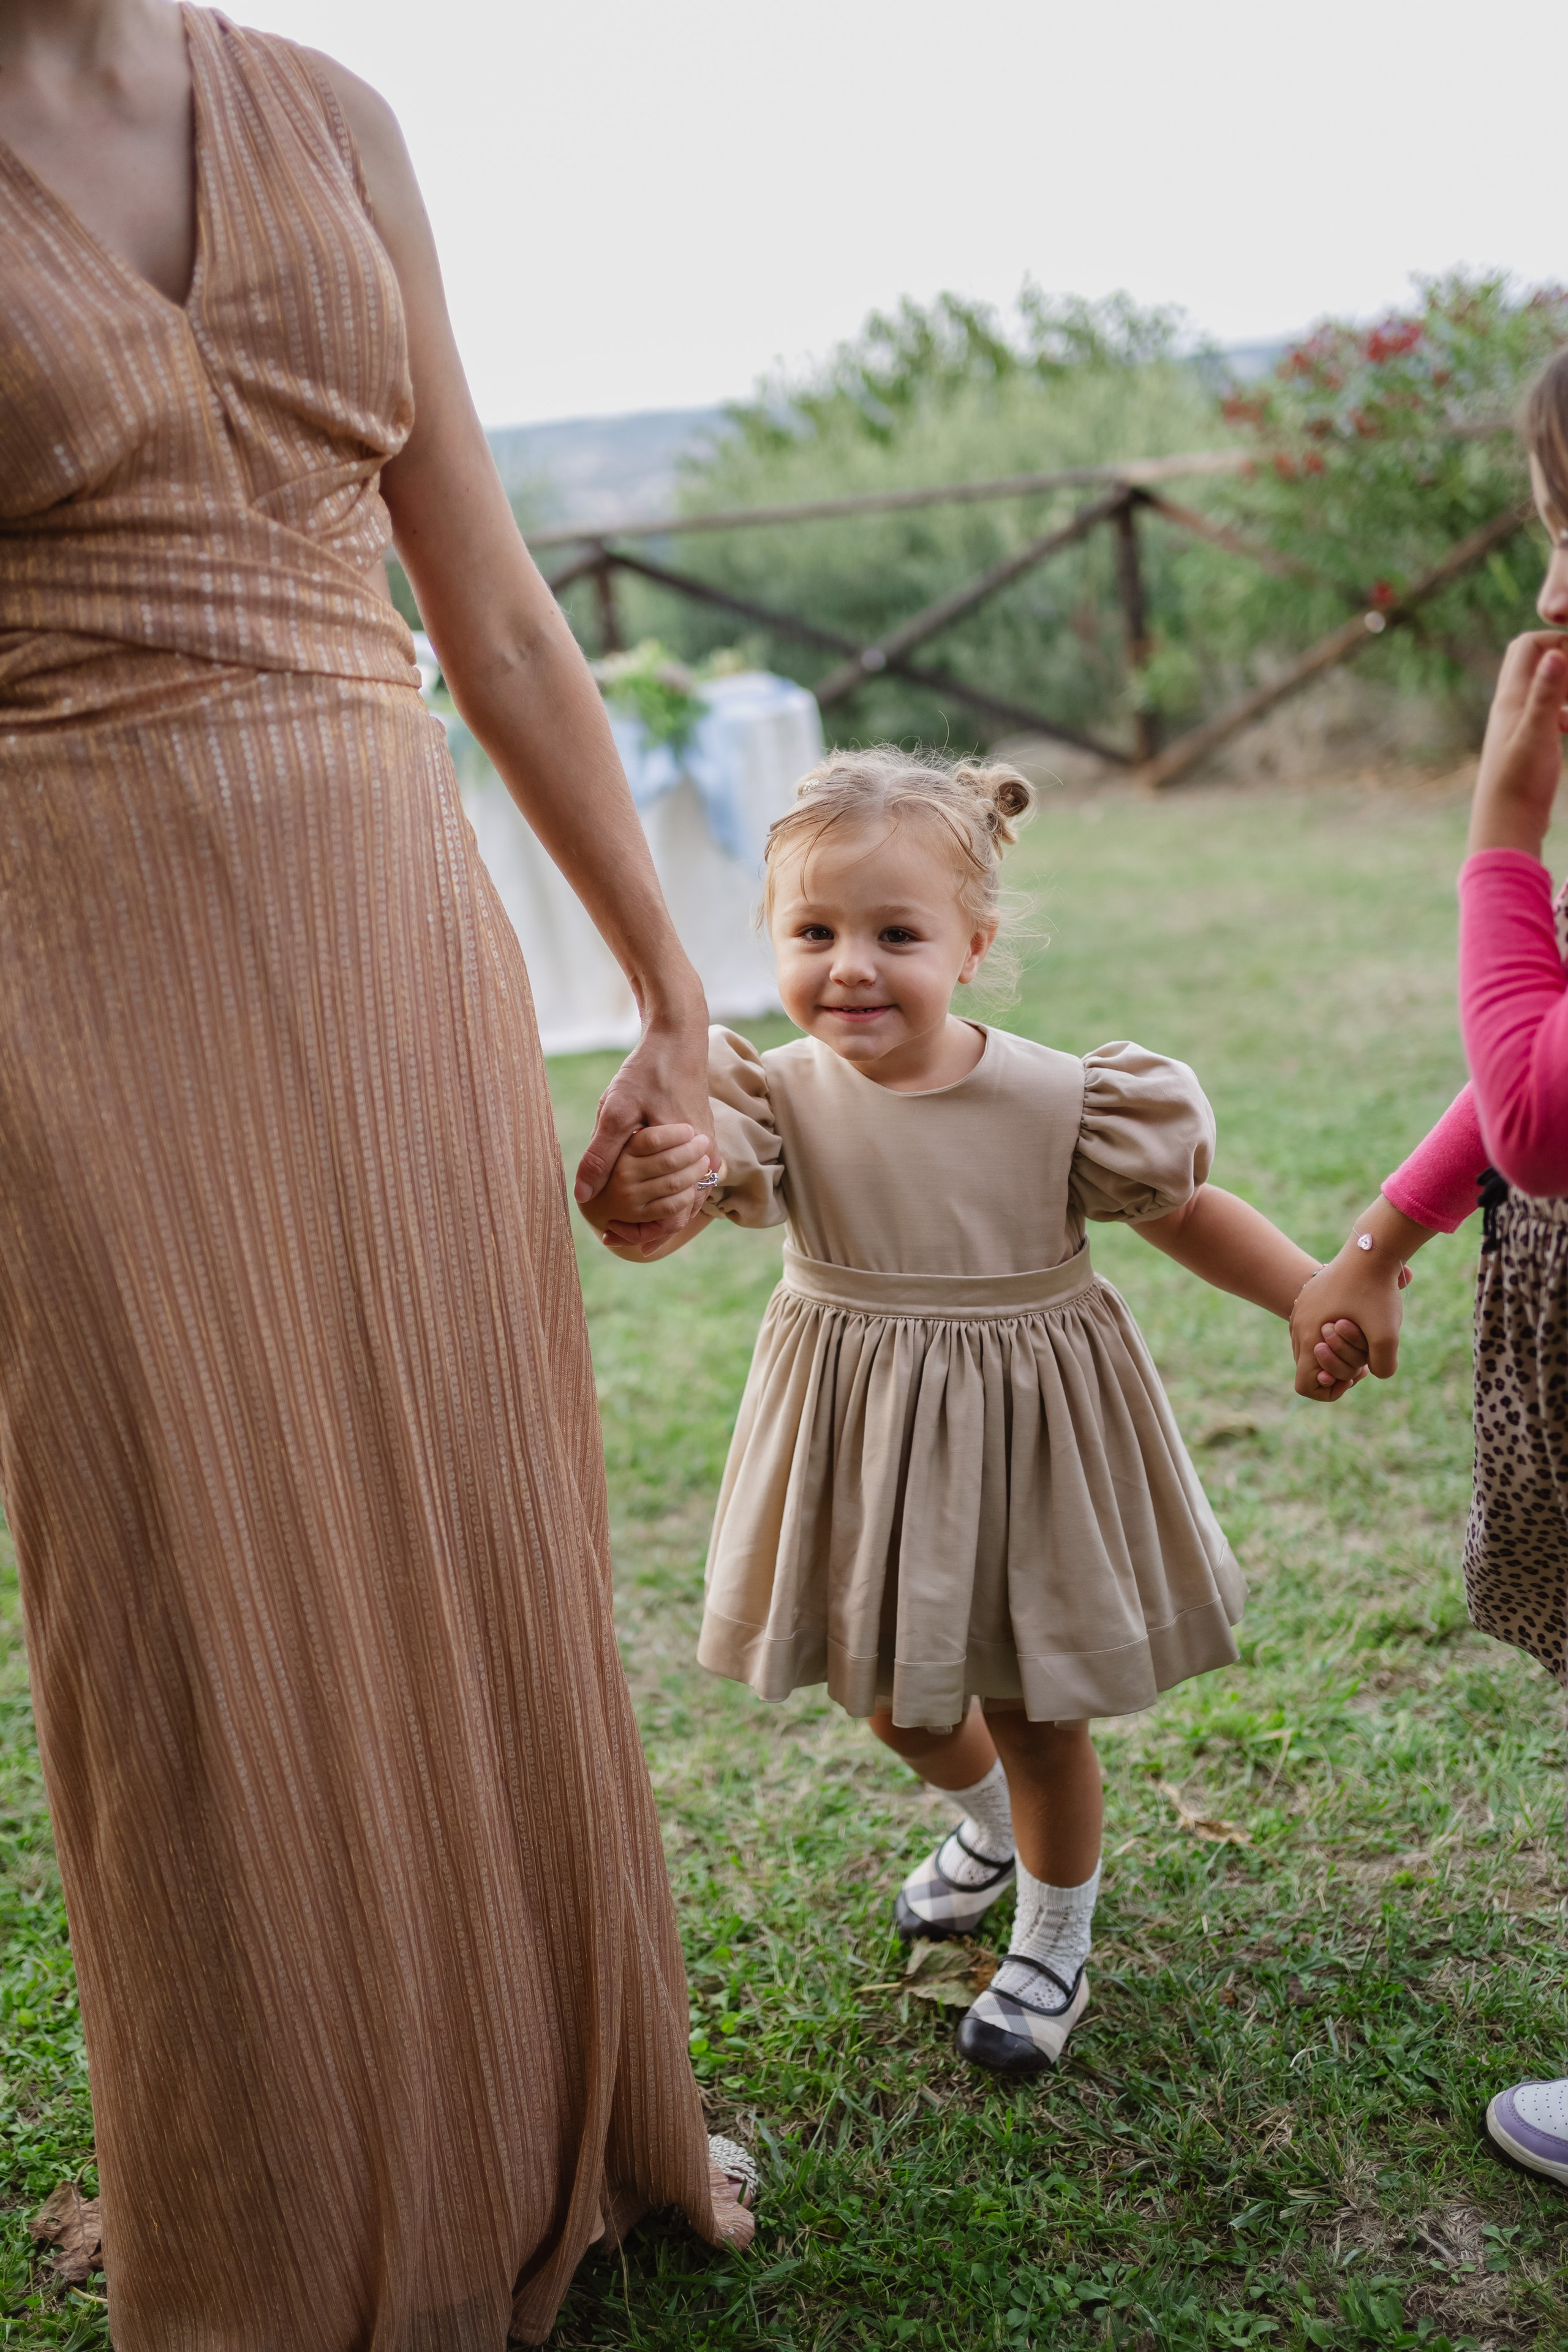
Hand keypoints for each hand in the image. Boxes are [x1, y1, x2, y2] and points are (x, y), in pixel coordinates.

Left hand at [574, 997, 713, 1241]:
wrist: (678, 1041)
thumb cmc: (647, 1073)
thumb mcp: (616, 1111)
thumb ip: (601, 1155)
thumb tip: (582, 1195)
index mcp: (690, 1158)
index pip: (672, 1215)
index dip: (640, 1233)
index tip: (611, 1238)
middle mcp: (707, 1160)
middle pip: (681, 1213)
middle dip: (647, 1227)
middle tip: (612, 1236)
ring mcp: (709, 1151)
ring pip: (687, 1199)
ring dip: (659, 1213)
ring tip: (625, 1223)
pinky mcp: (703, 1143)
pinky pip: (690, 1182)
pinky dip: (669, 1195)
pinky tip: (644, 1196)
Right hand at [1290, 1251, 1406, 1399]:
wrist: (1369, 1249)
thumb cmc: (1375, 1291)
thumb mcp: (1387, 1334)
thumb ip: (1384, 1366)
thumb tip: (1373, 1373)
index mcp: (1310, 1339)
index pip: (1305, 1386)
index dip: (1330, 1390)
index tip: (1354, 1375)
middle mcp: (1298, 1328)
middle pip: (1310, 1367)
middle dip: (1339, 1368)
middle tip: (1366, 1358)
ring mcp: (1301, 1312)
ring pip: (1312, 1347)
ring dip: (1337, 1350)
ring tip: (1363, 1338)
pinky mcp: (1309, 1300)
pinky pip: (1314, 1328)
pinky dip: (1333, 1333)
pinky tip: (1357, 1321)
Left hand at [1467, 631, 1567, 859]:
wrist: (1506, 825)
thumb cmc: (1520, 781)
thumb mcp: (1538, 733)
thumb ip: (1545, 693)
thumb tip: (1554, 653)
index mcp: (1509, 699)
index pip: (1526, 645)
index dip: (1556, 640)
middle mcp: (1508, 707)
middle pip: (1532, 662)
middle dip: (1563, 658)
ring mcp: (1516, 726)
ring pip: (1541, 689)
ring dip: (1565, 686)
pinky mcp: (1526, 745)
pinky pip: (1546, 714)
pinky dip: (1563, 711)